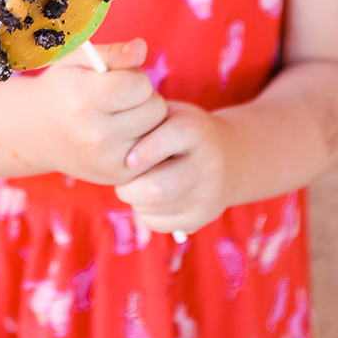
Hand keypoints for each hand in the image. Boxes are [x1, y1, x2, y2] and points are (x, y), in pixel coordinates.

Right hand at [26, 39, 167, 185]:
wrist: (36, 133)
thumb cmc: (63, 88)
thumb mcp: (78, 60)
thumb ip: (113, 52)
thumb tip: (141, 47)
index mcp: (82, 99)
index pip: (138, 85)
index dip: (133, 76)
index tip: (117, 79)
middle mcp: (95, 135)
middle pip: (154, 108)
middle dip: (142, 97)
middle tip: (119, 98)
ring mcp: (107, 160)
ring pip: (158, 130)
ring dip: (146, 119)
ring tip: (122, 115)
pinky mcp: (117, 176)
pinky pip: (155, 153)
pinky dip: (145, 140)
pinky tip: (125, 134)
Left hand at [115, 102, 235, 234]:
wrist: (228, 158)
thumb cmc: (178, 130)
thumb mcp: (167, 114)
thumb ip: (142, 120)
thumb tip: (109, 138)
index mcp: (196, 130)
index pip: (175, 136)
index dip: (148, 149)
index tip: (128, 159)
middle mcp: (207, 164)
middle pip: (159, 188)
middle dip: (129, 187)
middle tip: (121, 180)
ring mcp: (207, 195)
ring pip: (156, 209)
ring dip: (135, 200)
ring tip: (135, 186)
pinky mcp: (202, 218)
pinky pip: (161, 224)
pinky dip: (146, 213)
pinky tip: (149, 199)